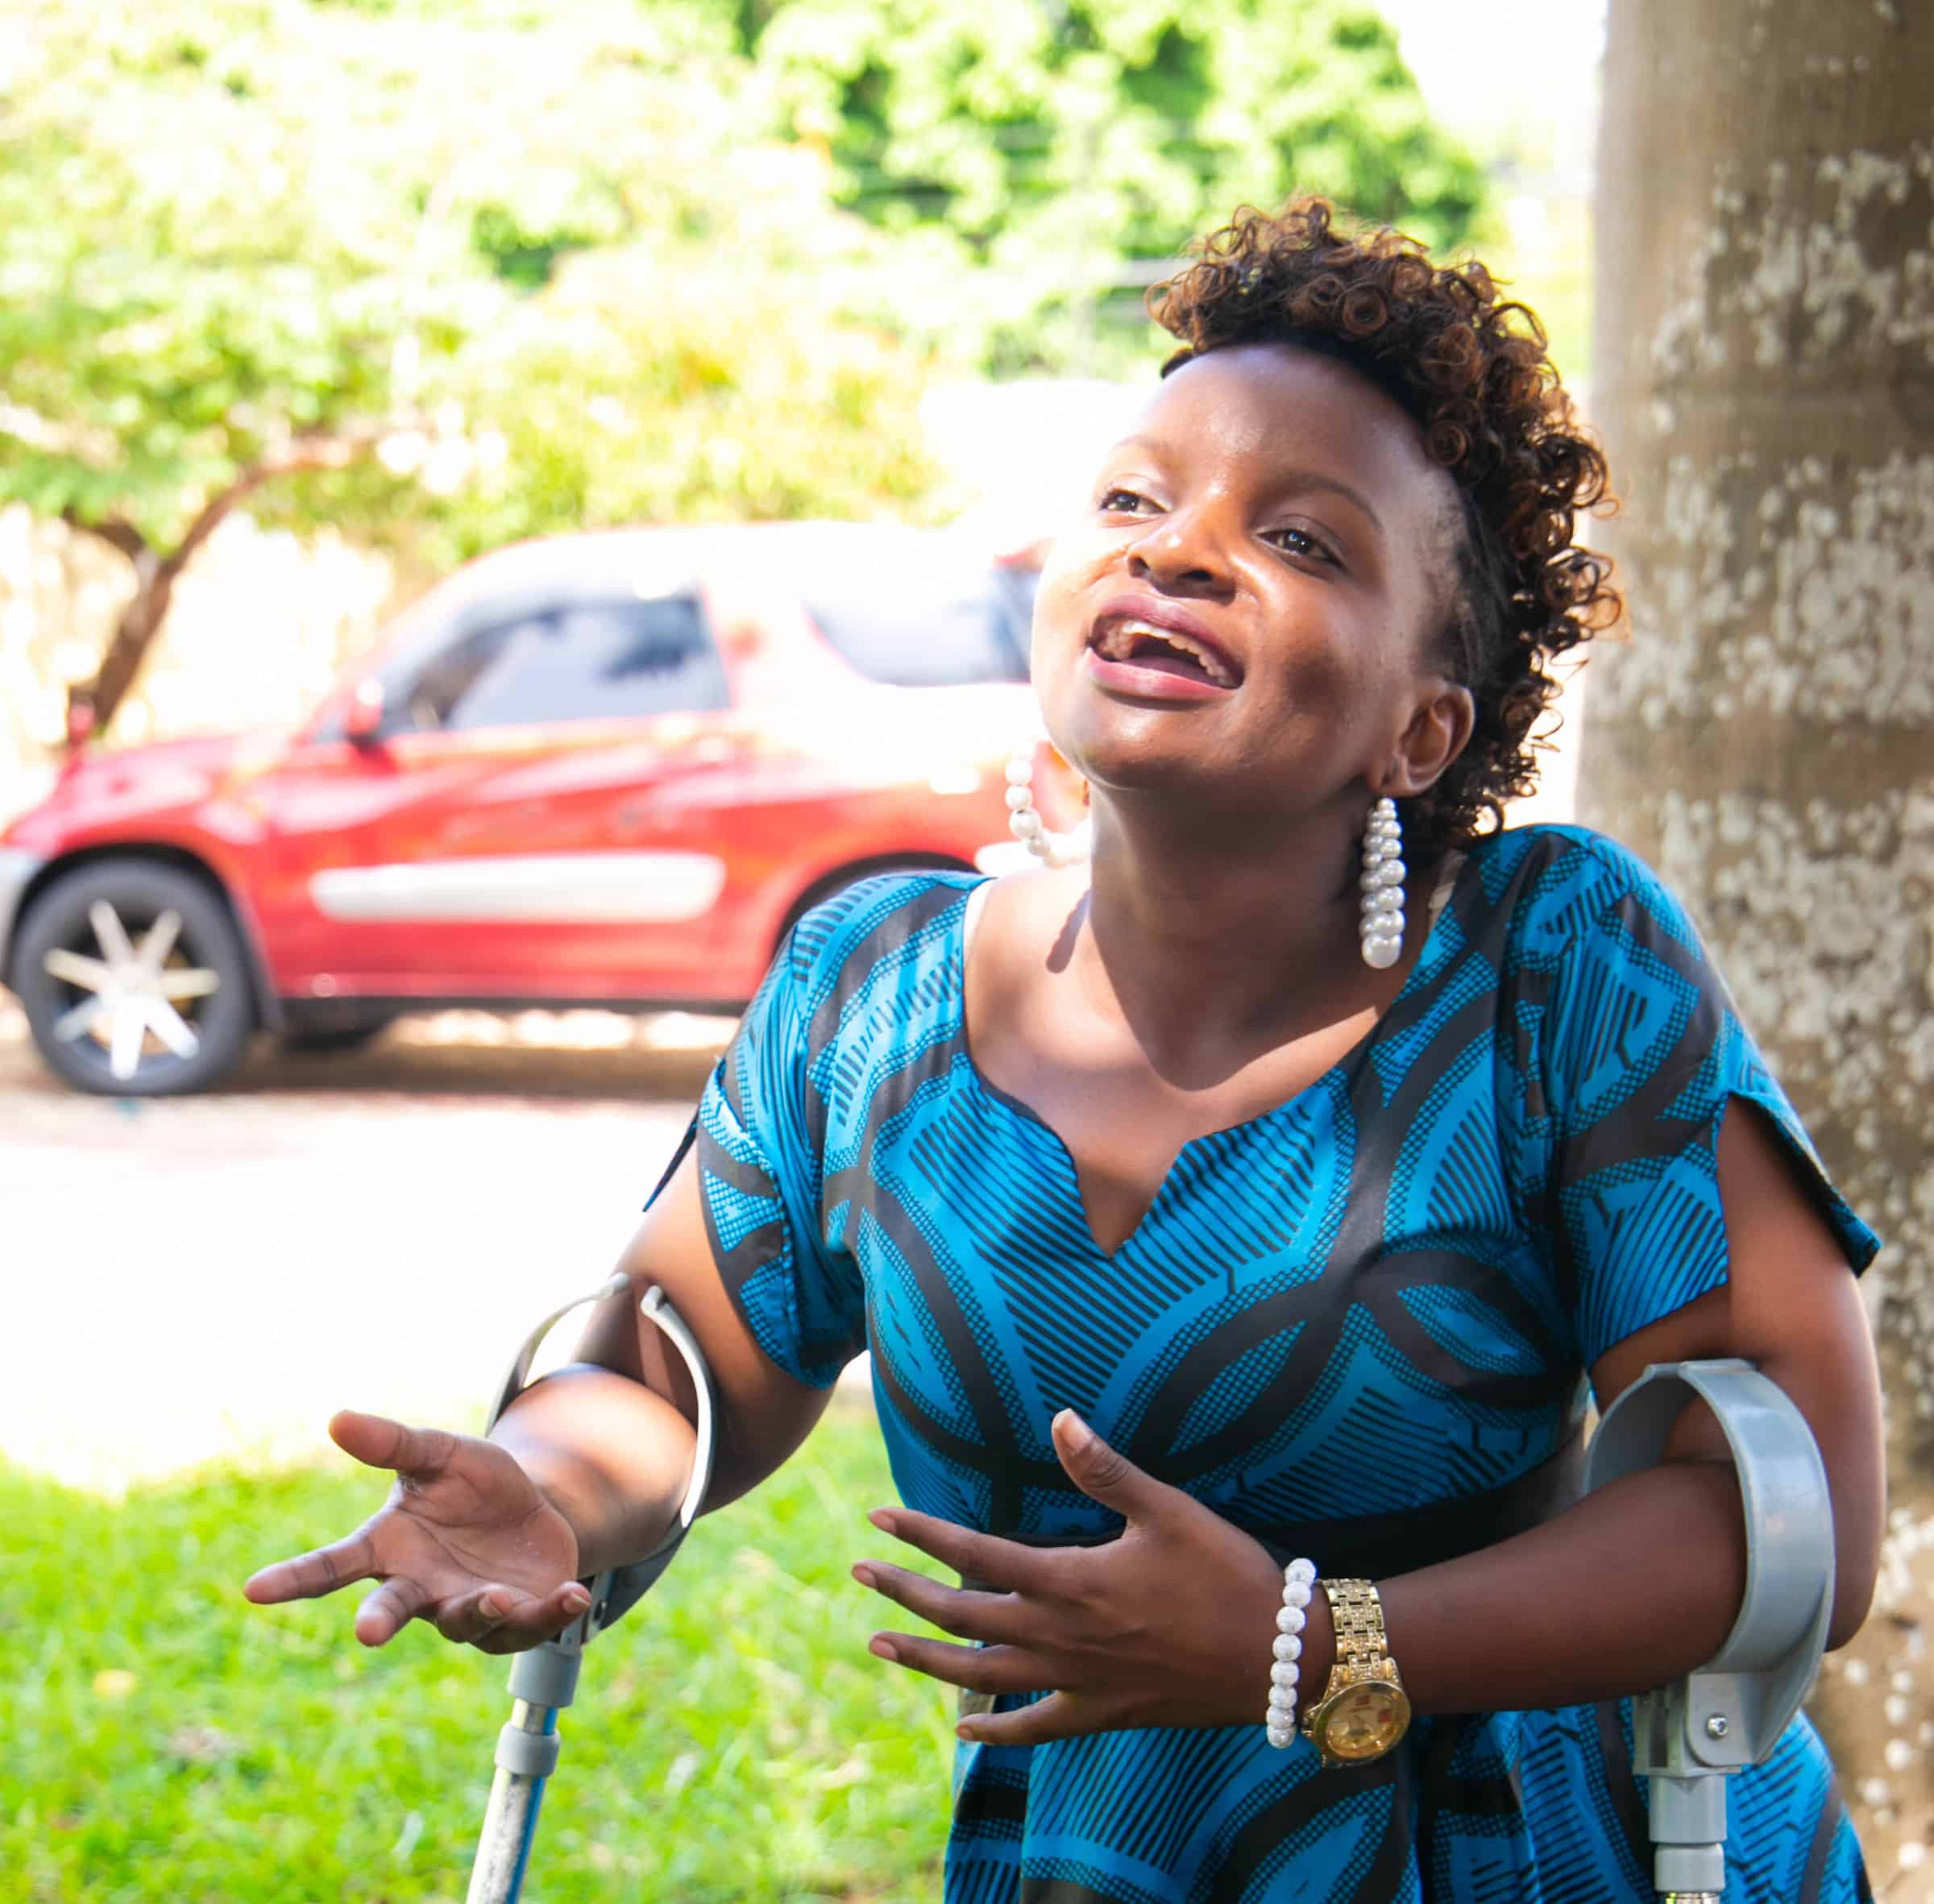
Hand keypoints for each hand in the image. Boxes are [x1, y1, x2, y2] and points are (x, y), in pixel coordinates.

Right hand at [244, 1411, 588, 1652]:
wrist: (534, 1513)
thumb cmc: (472, 1486)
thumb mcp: (441, 1455)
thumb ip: (394, 1443)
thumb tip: (336, 1417)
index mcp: (390, 1549)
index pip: (332, 1565)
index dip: (294, 1579)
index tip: (252, 1589)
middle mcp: (422, 1589)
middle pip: (393, 1609)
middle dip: (381, 1620)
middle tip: (366, 1631)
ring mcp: (467, 1610)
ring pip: (467, 1621)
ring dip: (480, 1610)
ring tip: (494, 1596)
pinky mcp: (517, 1619)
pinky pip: (531, 1624)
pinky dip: (552, 1613)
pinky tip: (572, 1596)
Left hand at [854, 1410, 1307, 1745]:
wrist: (1281, 1657)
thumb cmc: (1226, 1572)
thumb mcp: (1167, 1510)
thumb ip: (1105, 1469)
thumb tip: (1059, 1418)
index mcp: (1070, 1581)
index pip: (975, 1555)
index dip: (923, 1536)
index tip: (878, 1519)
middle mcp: (1062, 1636)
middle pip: (963, 1616)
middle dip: (906, 1594)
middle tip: (858, 1575)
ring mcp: (1080, 1681)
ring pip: (983, 1676)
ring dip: (928, 1660)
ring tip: (882, 1645)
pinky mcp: (1106, 1712)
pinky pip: (1038, 1729)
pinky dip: (997, 1732)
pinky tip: (966, 1731)